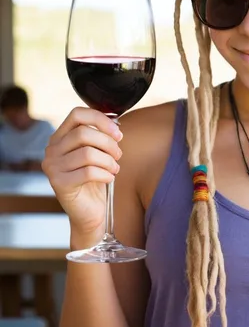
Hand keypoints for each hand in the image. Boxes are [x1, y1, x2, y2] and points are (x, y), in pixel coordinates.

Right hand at [42, 107, 122, 238]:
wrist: (90, 212)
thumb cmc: (96, 179)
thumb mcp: (98, 152)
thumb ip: (100, 135)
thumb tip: (115, 123)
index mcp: (60, 137)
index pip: (77, 114)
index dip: (101, 119)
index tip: (118, 133)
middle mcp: (51, 150)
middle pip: (84, 133)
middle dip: (108, 143)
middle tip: (118, 155)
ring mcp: (52, 167)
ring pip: (88, 153)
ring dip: (109, 160)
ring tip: (114, 168)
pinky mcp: (59, 184)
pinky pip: (89, 172)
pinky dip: (106, 174)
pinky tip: (110, 178)